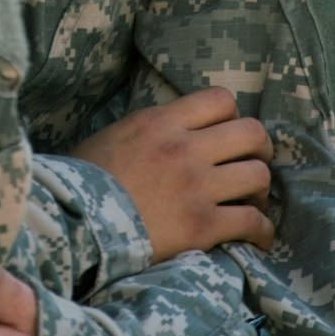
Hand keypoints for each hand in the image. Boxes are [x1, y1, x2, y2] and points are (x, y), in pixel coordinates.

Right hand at [66, 86, 274, 262]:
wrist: (73, 223)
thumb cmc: (83, 180)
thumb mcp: (115, 135)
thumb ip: (151, 128)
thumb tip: (174, 130)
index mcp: (162, 121)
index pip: (220, 100)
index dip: (232, 117)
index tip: (227, 135)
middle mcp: (185, 148)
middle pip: (251, 133)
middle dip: (259, 149)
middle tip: (250, 164)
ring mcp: (196, 187)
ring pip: (258, 175)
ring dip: (260, 190)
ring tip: (252, 201)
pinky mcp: (202, 226)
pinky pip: (252, 221)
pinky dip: (261, 229)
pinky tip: (256, 235)